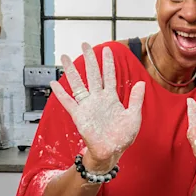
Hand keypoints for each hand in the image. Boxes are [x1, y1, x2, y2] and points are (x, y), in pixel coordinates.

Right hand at [50, 42, 145, 171]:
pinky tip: (54, 83)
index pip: (109, 76)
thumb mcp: (134, 116)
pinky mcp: (79, 116)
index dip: (108, 62)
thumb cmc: (123, 136)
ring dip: (72, 71)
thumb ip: (136, 99)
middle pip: (92, 74)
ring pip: (78, 84)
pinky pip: (68, 102)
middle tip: (85, 44)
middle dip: (89, 59)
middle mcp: (98, 99)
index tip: (106, 48)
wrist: (111, 151)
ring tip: (65, 57)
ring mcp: (87, 106)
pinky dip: (61, 93)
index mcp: (112, 98)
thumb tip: (141, 83)